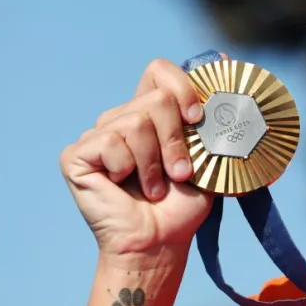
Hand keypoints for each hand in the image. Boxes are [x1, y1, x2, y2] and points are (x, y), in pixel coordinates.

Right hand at [60, 56, 222, 262]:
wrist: (160, 241)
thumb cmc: (183, 203)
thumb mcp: (207, 158)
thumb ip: (214, 120)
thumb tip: (228, 64)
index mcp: (152, 113)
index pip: (159, 70)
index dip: (181, 86)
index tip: (197, 117)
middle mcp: (122, 117)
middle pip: (156, 98)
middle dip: (175, 140)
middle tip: (178, 172)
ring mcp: (98, 134)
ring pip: (136, 122)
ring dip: (154, 163)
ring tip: (154, 187)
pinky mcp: (76, 154)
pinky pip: (109, 142)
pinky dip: (126, 168)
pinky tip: (122, 185)